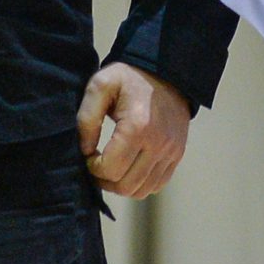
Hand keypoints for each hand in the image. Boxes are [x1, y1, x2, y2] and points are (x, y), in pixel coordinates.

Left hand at [77, 64, 192, 199]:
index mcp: (138, 126)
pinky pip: (156, 185)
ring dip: (121, 185)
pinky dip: (140, 184)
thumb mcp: (100, 86)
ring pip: (141, 191)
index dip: (93, 168)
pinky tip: (130, 167)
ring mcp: (171, 151)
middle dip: (105, 180)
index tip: (89, 155)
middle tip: (97, 164)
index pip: (110, 169)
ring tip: (112, 167)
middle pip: (125, 185)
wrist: (167, 72)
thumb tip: (85, 151)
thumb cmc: (129, 79)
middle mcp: (159, 143)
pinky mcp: (177, 154)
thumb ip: (86, 119)